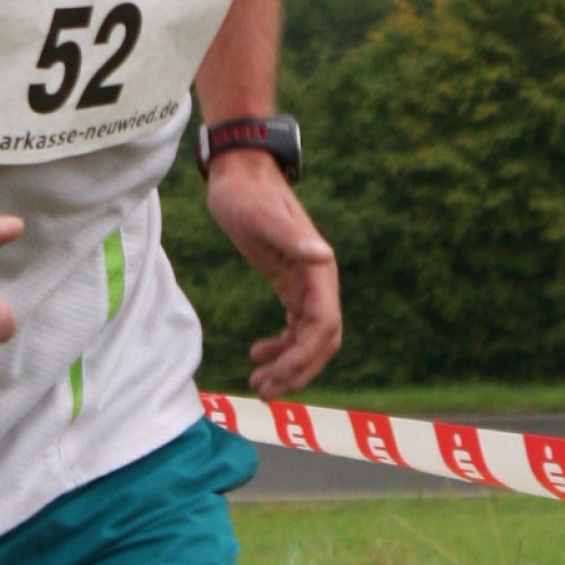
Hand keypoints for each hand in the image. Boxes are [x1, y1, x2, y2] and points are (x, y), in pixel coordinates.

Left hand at [202, 150, 340, 397]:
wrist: (239, 175)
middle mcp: (318, 279)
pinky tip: (258, 353)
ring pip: (308, 338)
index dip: (305, 356)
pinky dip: (281, 346)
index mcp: (318, 269)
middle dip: (297, 369)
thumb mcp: (262, 216)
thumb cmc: (247, 194)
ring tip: (258, 382)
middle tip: (264, 390)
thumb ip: (292, 236)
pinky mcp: (289, 283)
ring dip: (289, 364)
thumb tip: (322, 256)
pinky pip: (295, 326)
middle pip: (321, 340)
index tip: (277, 375)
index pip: (324, 325)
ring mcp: (305, 283)